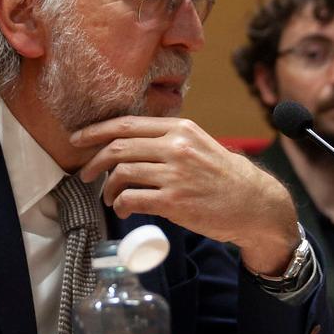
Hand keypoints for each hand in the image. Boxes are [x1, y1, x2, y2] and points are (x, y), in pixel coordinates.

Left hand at [71, 116, 299, 274]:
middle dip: (94, 161)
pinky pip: (132, 198)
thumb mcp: (202, 146)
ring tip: (108, 197)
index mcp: (181, 129)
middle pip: (119, 147)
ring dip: (107, 187)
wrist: (255, 204)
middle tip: (85, 174)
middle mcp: (176, 147)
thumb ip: (171, 141)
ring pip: (121, 174)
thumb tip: (134, 145)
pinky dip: (120, 204)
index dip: (97, 131)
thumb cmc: (228, 178)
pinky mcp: (175, 201)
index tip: (79, 139)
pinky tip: (122, 209)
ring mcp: (175, 174)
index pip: (128, 124)